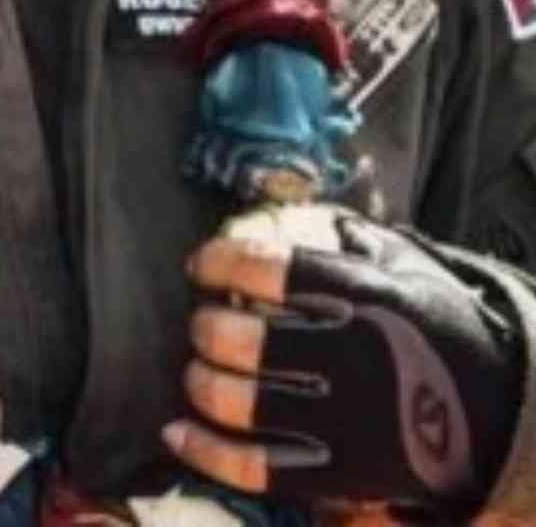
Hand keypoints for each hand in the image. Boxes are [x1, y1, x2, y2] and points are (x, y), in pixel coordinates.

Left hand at [163, 213, 520, 508]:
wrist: (503, 410)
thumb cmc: (436, 325)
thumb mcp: (406, 266)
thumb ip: (344, 234)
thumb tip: (281, 203)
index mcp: (369, 297)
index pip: (273, 270)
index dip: (221, 263)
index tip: (198, 265)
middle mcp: (358, 358)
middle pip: (247, 340)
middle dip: (207, 329)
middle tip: (203, 326)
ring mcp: (353, 422)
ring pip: (244, 404)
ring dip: (203, 385)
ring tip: (198, 374)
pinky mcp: (347, 477)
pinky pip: (260, 470)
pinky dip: (208, 453)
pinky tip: (177, 432)